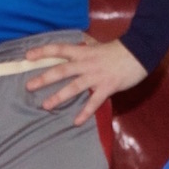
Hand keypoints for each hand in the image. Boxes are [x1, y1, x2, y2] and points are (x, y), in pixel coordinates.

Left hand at [23, 38, 148, 125]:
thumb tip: (76, 46)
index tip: (28, 57)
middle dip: (44, 78)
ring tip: (45, 105)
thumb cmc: (119, 50)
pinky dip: (85, 112)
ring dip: (59, 96)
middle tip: (29, 86)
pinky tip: (76, 122)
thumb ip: (85, 48)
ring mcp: (96, 76)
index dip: (43, 52)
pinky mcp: (107, 87)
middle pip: (62, 70)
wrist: (140, 52)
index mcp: (83, 52)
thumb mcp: (97, 46)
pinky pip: (94, 102)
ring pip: (74, 87)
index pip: (59, 49)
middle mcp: (86, 64)